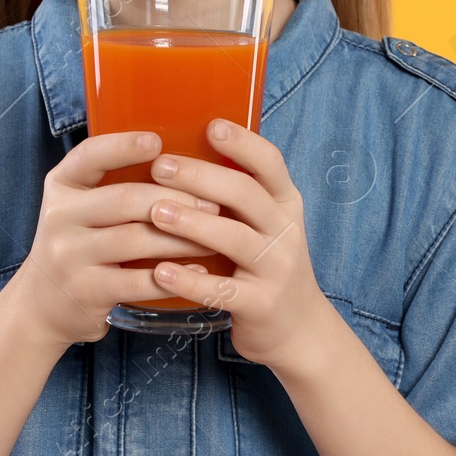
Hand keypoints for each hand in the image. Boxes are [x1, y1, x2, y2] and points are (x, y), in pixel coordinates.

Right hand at [9, 131, 224, 348]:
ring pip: (136, 240)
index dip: (122, 146)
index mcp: (61, 186)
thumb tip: (181, 161)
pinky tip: (199, 270)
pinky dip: (174, 275)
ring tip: (213, 235)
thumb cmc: (78, 244)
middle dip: (175, 199)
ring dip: (182, 237)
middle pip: (124, 200)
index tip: (157, 142)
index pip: (89, 156)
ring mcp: (70, 257)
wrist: (41, 305)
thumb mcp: (79, 207)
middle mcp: (59, 217)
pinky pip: (138, 282)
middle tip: (213, 203)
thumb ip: (111, 184)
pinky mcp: (86, 292)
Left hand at [144, 119, 333, 370]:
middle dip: (202, 177)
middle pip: (246, 195)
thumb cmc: (267, 265)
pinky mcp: (261, 305)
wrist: (300, 330)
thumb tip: (184, 150)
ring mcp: (276, 269)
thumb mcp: (266, 224)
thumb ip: (237, 194)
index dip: (242, 143)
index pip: (270, 163)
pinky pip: (223, 290)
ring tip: (156, 212)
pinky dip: (191, 281)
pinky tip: (161, 272)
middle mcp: (285, 231)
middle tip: (160, 166)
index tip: (211, 125)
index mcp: (285, 203)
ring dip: (193, 224)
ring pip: (235, 239)